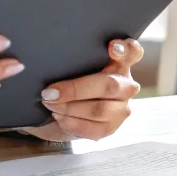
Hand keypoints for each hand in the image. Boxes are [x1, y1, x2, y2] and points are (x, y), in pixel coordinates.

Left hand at [25, 38, 143, 141]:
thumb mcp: (70, 67)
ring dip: (69, 108)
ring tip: (49, 104)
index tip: (111, 47)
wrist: (59, 112)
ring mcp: (121, 108)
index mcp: (119, 63)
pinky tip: (58, 117)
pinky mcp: (111, 128)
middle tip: (50, 92)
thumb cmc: (68, 83)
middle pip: (109, 85)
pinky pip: (93, 129)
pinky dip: (71, 123)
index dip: (125, 49)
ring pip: (99, 109)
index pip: (132, 52)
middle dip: (76, 89)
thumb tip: (44, 60)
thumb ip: (71, 59)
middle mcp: (126, 85)